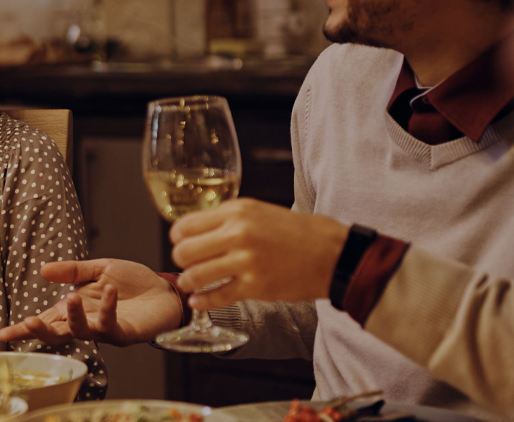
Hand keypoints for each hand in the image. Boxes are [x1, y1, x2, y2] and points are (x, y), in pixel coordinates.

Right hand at [0, 259, 182, 346]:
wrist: (165, 291)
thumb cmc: (133, 283)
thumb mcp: (100, 269)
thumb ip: (72, 270)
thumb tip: (43, 270)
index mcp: (76, 308)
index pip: (46, 319)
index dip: (23, 329)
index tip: (2, 335)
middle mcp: (86, 322)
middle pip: (58, 332)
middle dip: (42, 330)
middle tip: (28, 323)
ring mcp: (104, 330)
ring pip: (81, 331)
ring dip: (73, 317)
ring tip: (71, 298)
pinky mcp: (124, 332)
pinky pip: (110, 322)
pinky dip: (107, 306)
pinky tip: (108, 290)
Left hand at [170, 198, 348, 310]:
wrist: (335, 254)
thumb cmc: (299, 233)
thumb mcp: (260, 212)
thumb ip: (229, 219)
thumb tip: (195, 230)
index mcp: (238, 211)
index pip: (186, 225)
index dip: (178, 238)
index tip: (182, 244)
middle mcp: (239, 233)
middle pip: (184, 250)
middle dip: (181, 261)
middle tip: (188, 265)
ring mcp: (246, 261)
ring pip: (195, 275)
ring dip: (189, 283)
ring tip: (192, 285)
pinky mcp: (256, 287)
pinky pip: (216, 297)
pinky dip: (202, 302)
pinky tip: (198, 302)